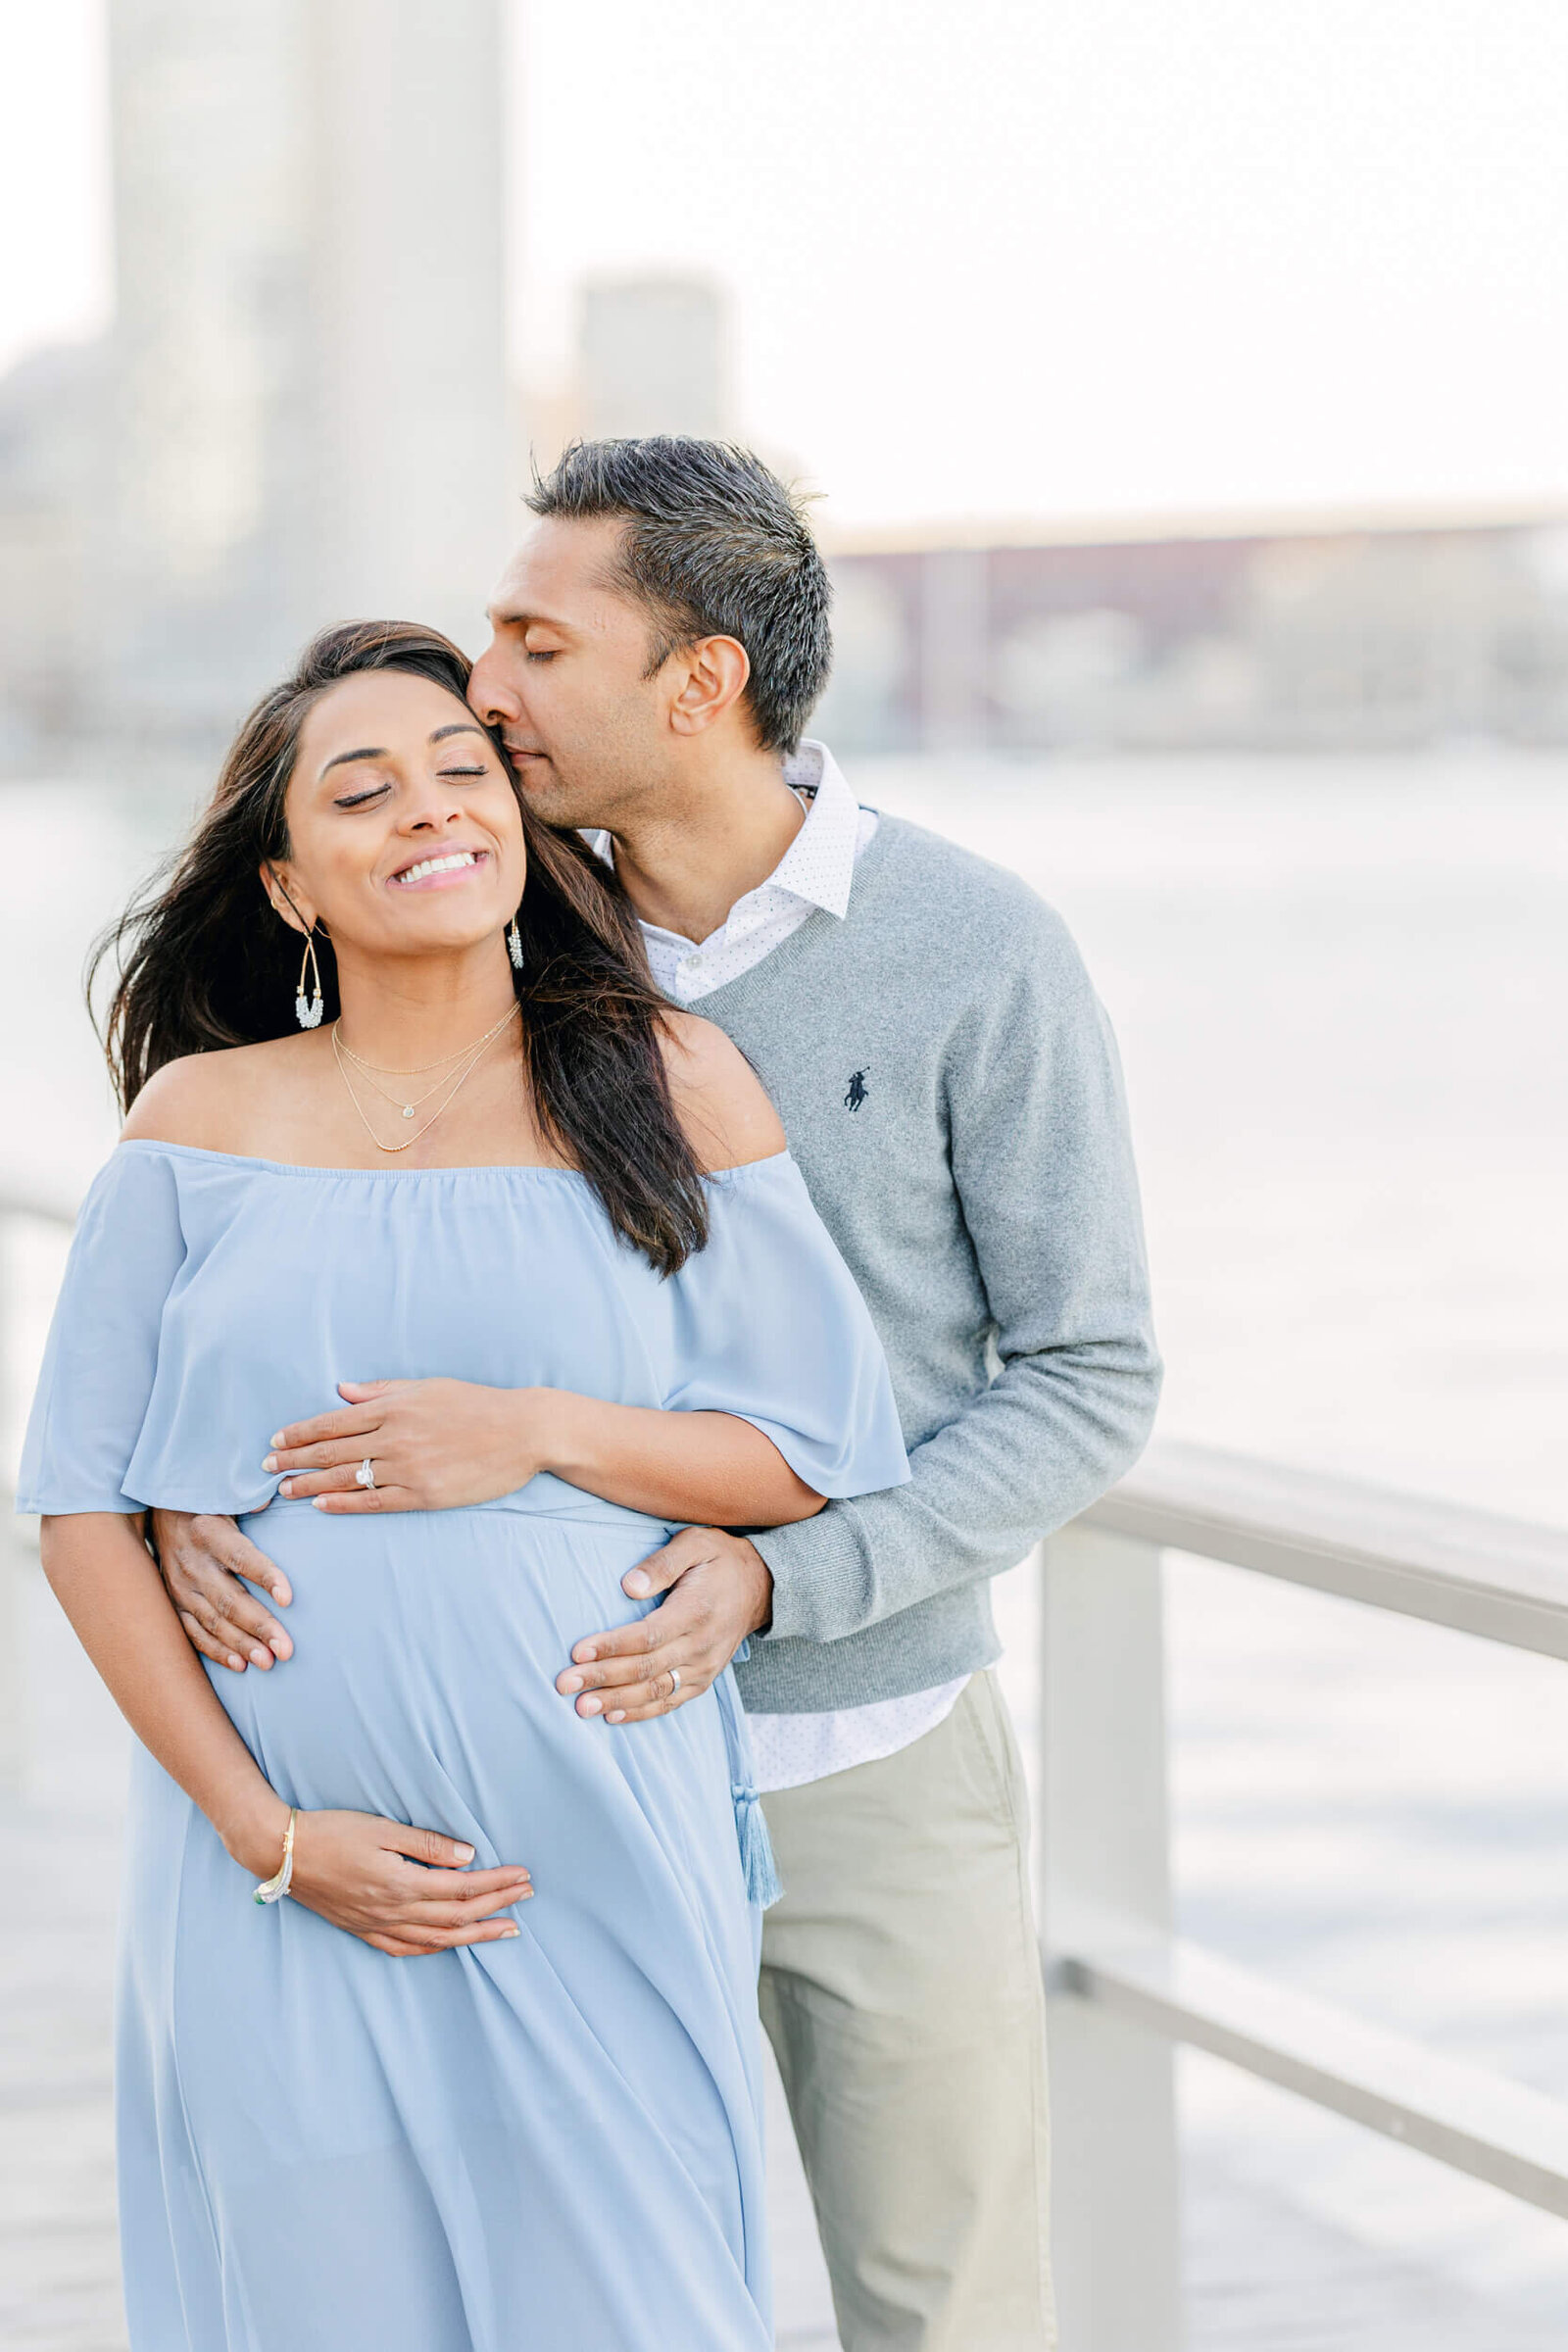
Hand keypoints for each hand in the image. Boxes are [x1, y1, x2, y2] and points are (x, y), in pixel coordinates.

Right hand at [151, 1508, 293, 1673]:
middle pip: (230, 1599)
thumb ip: (249, 1498)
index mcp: (210, 1532)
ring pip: (213, 1621)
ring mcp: (180, 1587)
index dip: (265, 1576)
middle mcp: (193, 1563)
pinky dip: (216, 1650)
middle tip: (286, 1650)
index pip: (241, 1557)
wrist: (158, 1512)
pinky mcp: (173, 1603)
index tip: (289, 1598)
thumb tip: (272, 1497)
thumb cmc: (207, 1503)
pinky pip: (193, 1632)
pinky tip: (240, 1664)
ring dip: (241, 1644)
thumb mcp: (226, 1493)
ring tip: (268, 1662)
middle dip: (259, 1626)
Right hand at [230, 1797, 532, 1958]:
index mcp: (401, 1885)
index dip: (497, 1884)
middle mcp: (393, 1912)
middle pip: (458, 1918)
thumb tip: (469, 1857)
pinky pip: (407, 1949)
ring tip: (507, 1929)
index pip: (463, 1890)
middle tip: (528, 1897)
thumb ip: (428, 1845)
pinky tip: (451, 1945)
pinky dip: (436, 1948)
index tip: (524, 1875)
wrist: (282, 1853)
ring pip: (438, 1939)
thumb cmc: (332, 1831)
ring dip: (476, 1934)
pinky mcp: (363, 1930)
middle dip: (498, 1907)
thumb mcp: (383, 1829)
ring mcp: (377, 1926)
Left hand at [265, 1380, 544, 1513]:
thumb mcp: (428, 1387)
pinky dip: (343, 1504)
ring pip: (345, 1478)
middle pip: (330, 1451)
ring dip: (309, 1484)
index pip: (333, 1421)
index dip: (300, 1432)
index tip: (277, 1439)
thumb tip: (342, 1389)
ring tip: (284, 1489)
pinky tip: (321, 1506)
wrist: (523, 1431)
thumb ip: (383, 1391)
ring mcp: (408, 1467)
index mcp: (395, 1406)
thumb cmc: (478, 1404)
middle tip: (266, 1466)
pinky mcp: (423, 1494)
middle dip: (293, 1459)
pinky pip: (373, 1502)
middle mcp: (395, 1436)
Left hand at [556, 1526, 772, 1724]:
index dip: (612, 1646)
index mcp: (696, 1611)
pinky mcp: (704, 1680)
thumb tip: (628, 1586)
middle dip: (601, 1678)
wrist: (762, 1586)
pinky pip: (670, 1702)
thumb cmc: (720, 1559)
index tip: (577, 1652)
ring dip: (616, 1701)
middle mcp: (701, 1645)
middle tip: (564, 1684)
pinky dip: (641, 1712)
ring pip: (655, 1691)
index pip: (648, 1636)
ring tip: (581, 1707)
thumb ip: (663, 1563)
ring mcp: (704, 1667)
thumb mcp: (696, 1543)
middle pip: (645, 1669)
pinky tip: (612, 1715)